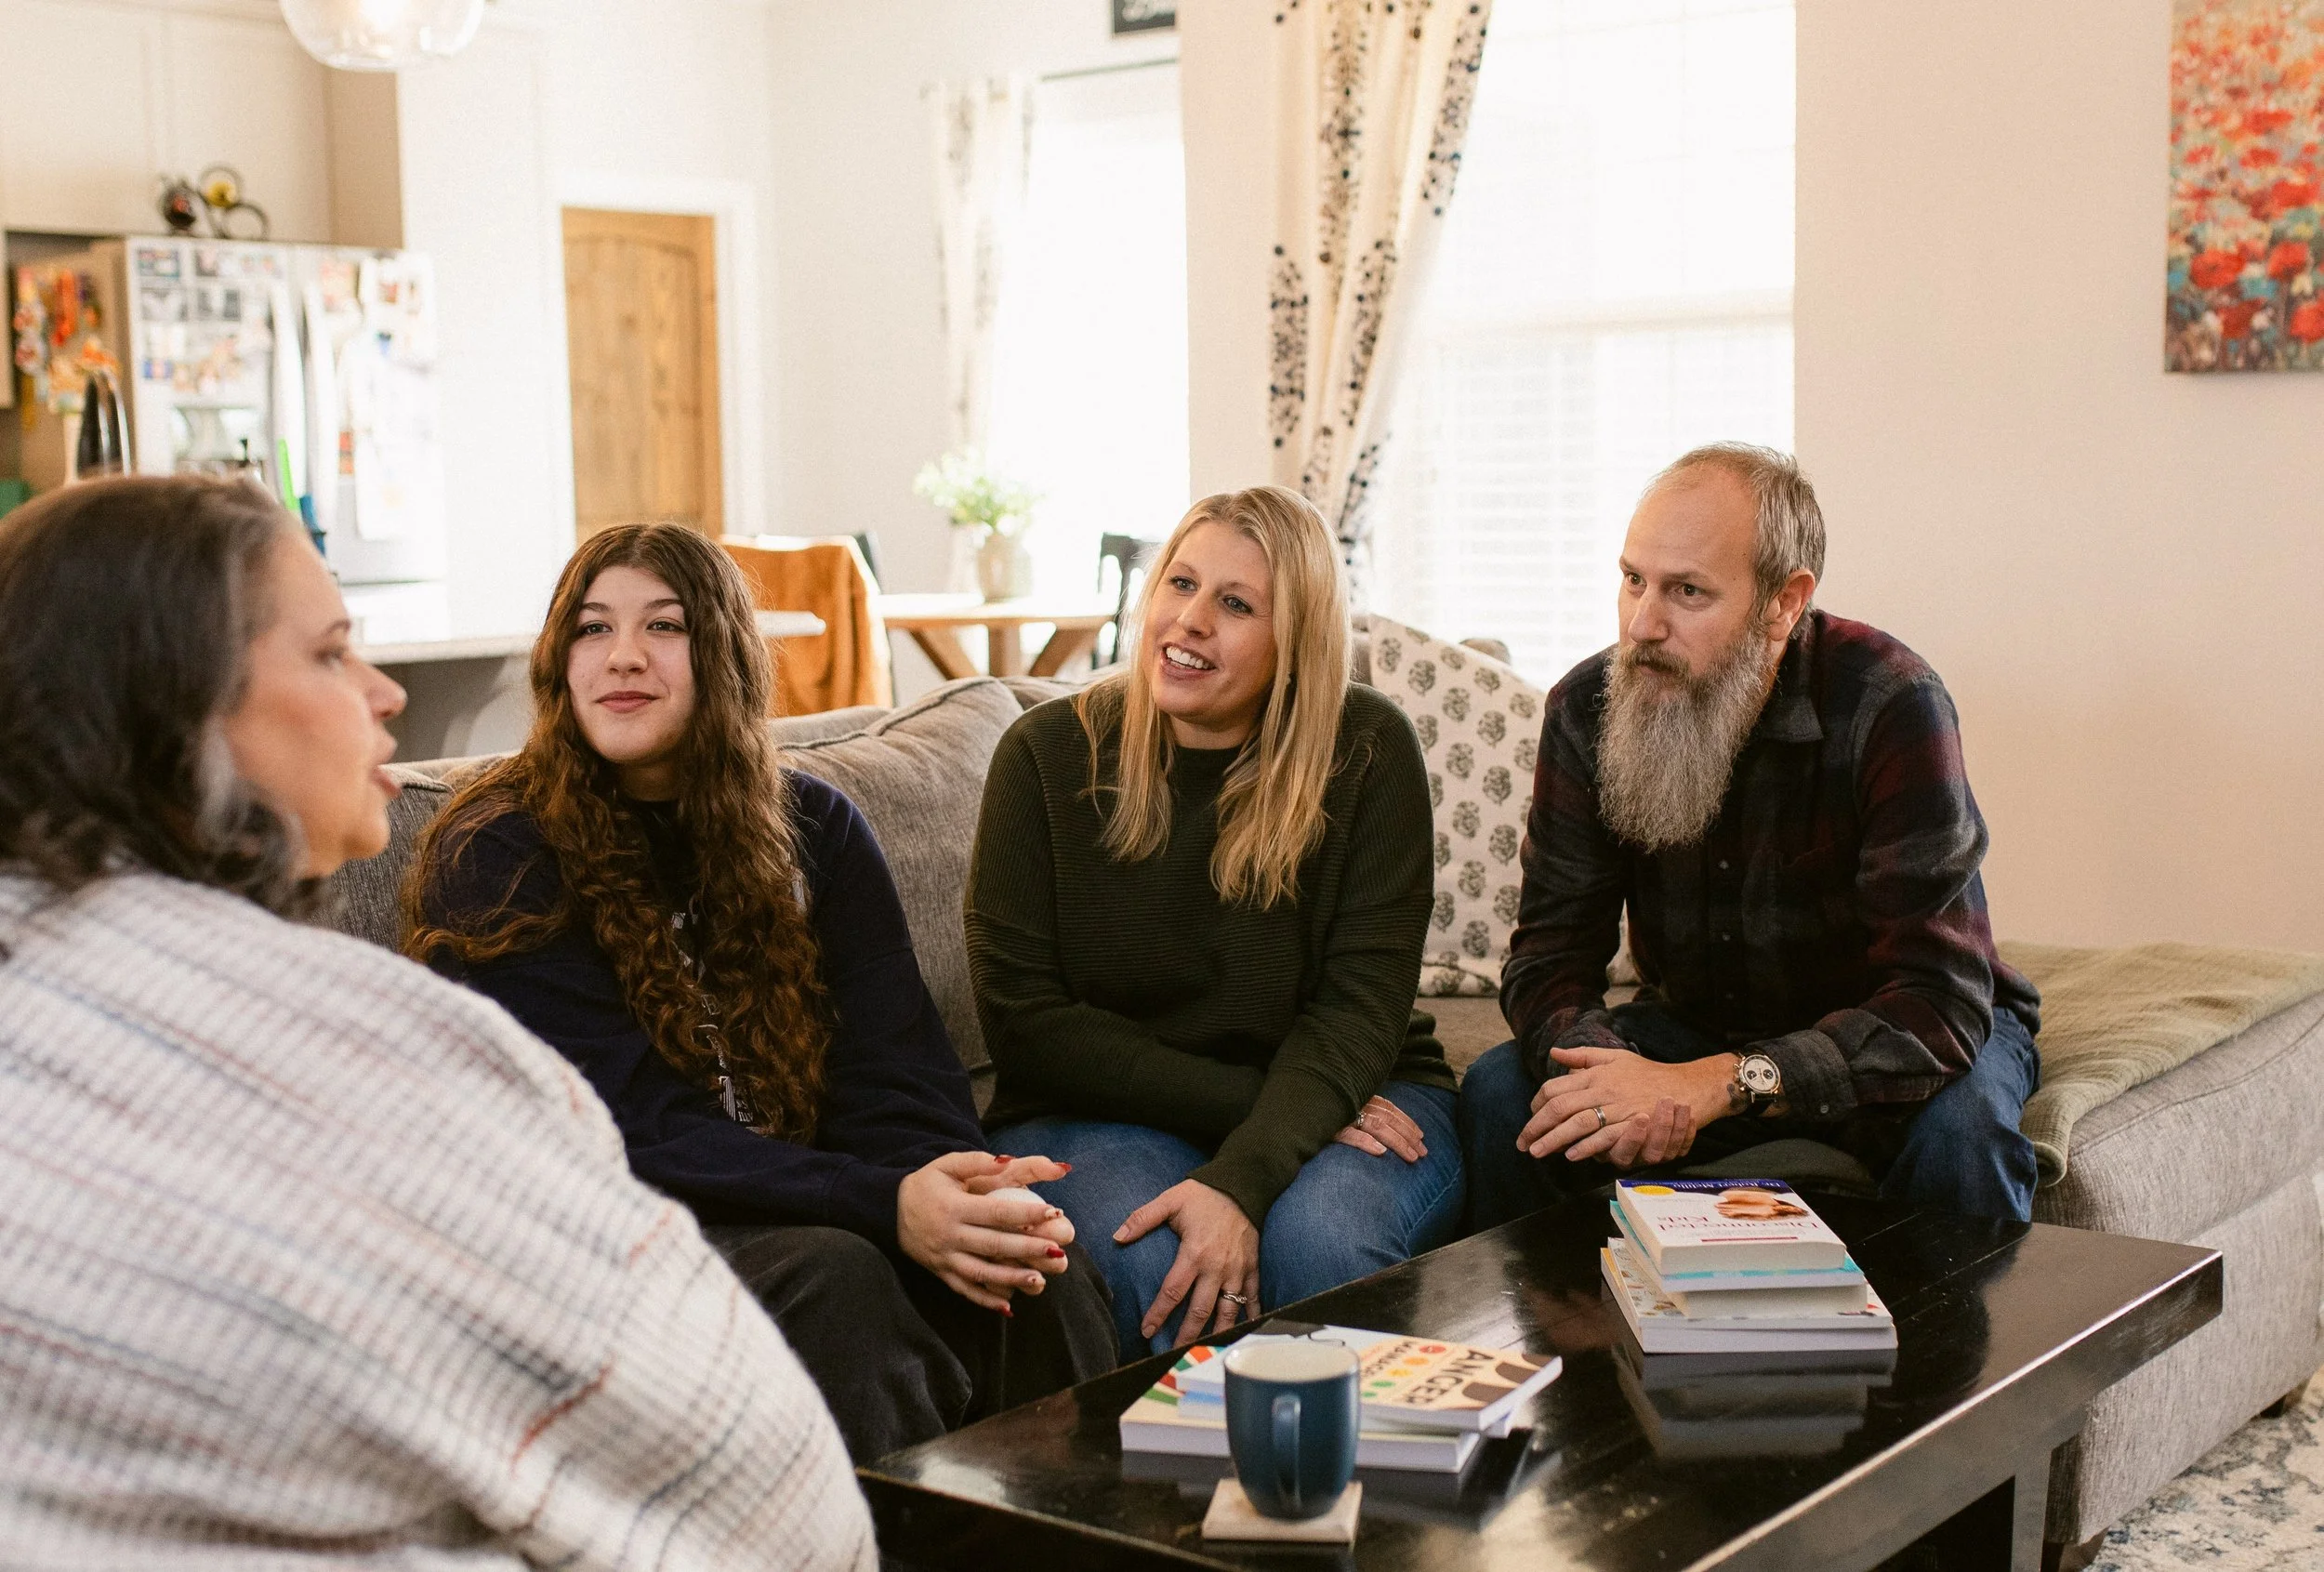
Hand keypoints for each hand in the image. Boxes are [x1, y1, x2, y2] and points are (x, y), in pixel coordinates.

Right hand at [897, 1151, 1073, 1312]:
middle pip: (993, 1245)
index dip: (1026, 1212)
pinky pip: (965, 1290)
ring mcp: (945, 1258)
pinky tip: (1009, 1306)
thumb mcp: (946, 1165)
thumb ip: (976, 1161)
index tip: (1053, 1212)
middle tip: (1057, 1251)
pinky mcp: (941, 1273)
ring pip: (982, 1273)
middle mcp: (950, 1235)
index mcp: (954, 1207)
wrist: (888, 1210)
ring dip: (1011, 1278)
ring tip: (1039, 1280)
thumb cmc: (926, 1185)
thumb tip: (1006, 1160)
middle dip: (1027, 1249)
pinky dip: (985, 1301)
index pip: (996, 1212)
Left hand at [1114, 1179, 1259, 1347]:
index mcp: (1194, 1253)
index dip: (1159, 1313)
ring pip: (1227, 1310)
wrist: (1242, 1186)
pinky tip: (1244, 1331)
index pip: (1173, 1291)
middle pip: (1200, 1310)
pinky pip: (1253, 1297)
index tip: (1147, 1331)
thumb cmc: (1204, 1194)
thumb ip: (1142, 1218)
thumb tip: (1117, 1236)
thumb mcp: (1170, 1200)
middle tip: (1174, 1353)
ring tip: (1207, 1350)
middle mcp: (1216, 1267)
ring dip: (1217, 1332)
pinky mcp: (1252, 1268)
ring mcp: (1237, 1270)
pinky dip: (1250, 1315)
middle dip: (1186, 1334)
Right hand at [1331, 1095, 1426, 1161]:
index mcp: (1359, 1097)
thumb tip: (1381, 1131)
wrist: (1287, 1109)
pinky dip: (1367, 1142)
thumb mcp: (1342, 1107)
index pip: (1389, 1109)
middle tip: (1423, 1152)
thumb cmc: (1323, 1113)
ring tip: (1411, 1156)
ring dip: (1397, 1141)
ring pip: (1377, 1126)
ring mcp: (1343, 1115)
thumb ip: (1361, 1111)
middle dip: (1408, 1135)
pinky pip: (1351, 1135)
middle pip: (1388, 1119)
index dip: (1406, 1121)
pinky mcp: (1330, 1128)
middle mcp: (1354, 1103)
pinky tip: (1381, 1153)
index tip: (1421, 1135)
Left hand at [1515, 1046, 1733, 1163]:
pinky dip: (1585, 1146)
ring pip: (1577, 1122)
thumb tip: (1555, 1053)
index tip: (1531, 1117)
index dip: (1537, 1105)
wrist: (1685, 1086)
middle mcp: (1602, 1088)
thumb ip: (1583, 1056)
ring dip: (1555, 1139)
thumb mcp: (1615, 1057)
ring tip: (1537, 1152)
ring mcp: (1617, 1106)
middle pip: (1559, 1106)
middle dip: (1537, 1126)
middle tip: (1522, 1143)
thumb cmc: (1649, 1073)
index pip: (1555, 1088)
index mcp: (1594, 1074)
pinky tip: (1570, 1154)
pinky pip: (1604, 1136)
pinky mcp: (1631, 1123)